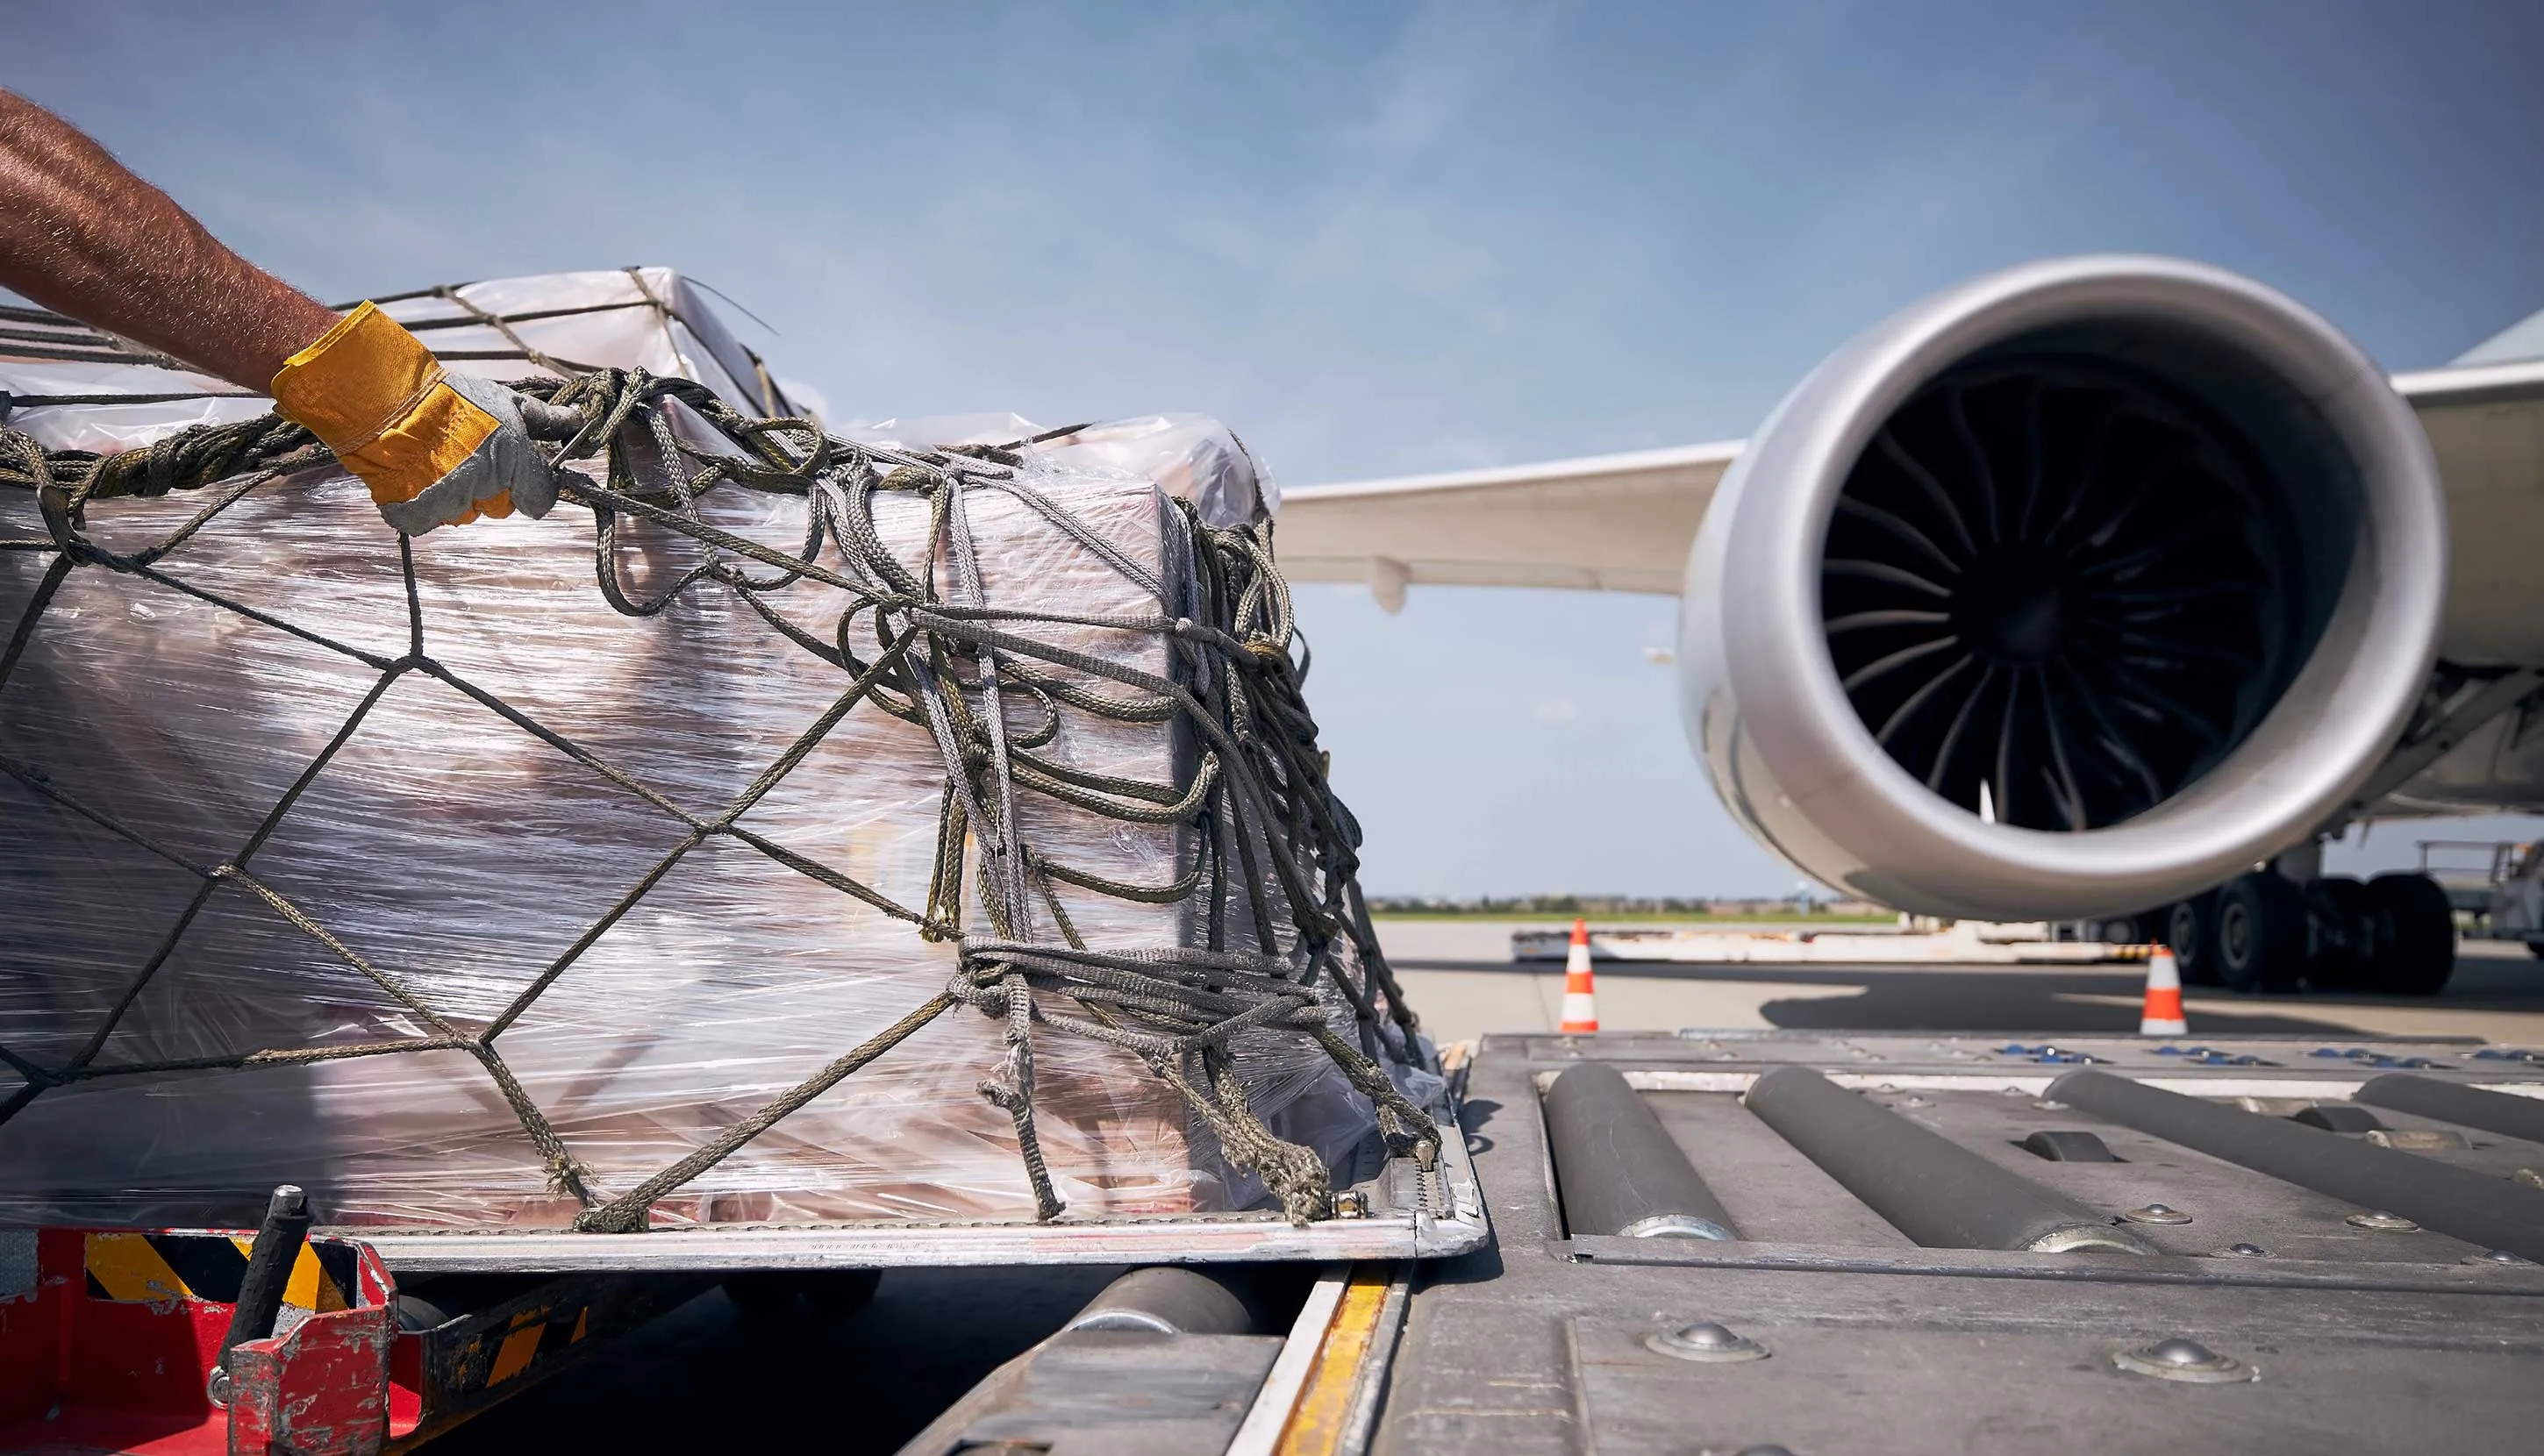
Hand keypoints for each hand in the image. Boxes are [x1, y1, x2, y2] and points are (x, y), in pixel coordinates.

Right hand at [269, 302, 567, 533]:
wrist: (389, 398)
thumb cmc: (454, 398)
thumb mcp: (507, 401)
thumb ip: (547, 420)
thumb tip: (581, 422)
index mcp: (514, 460)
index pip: (542, 500)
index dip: (532, 489)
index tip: (518, 476)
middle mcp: (486, 485)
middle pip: (501, 506)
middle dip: (489, 487)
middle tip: (466, 456)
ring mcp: (450, 502)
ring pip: (464, 513)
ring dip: (454, 495)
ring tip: (436, 460)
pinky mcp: (415, 512)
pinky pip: (427, 521)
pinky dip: (419, 507)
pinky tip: (414, 478)